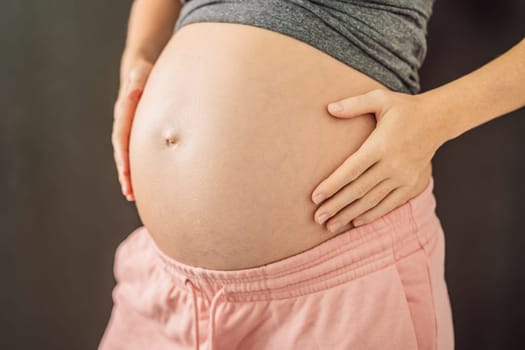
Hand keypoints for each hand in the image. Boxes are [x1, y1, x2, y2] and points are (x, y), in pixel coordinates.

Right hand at [112, 56, 152, 200]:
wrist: (140, 69)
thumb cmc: (144, 71)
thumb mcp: (141, 73)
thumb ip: (137, 82)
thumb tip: (134, 91)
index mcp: (124, 112)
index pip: (122, 139)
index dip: (124, 158)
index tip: (127, 175)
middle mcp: (124, 123)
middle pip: (123, 153)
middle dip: (126, 173)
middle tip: (130, 194)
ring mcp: (130, 128)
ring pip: (128, 155)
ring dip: (130, 175)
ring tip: (133, 196)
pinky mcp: (137, 131)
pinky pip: (136, 151)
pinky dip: (138, 166)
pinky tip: (145, 182)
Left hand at [311, 89, 445, 232]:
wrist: (438, 120)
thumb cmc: (404, 108)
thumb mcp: (380, 99)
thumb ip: (354, 104)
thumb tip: (328, 108)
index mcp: (381, 144)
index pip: (352, 169)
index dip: (332, 185)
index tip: (315, 197)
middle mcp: (393, 164)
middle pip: (358, 190)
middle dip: (336, 205)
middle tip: (317, 218)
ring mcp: (404, 177)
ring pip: (372, 200)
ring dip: (349, 214)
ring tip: (330, 225)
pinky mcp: (412, 185)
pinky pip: (389, 204)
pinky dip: (372, 215)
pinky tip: (355, 222)